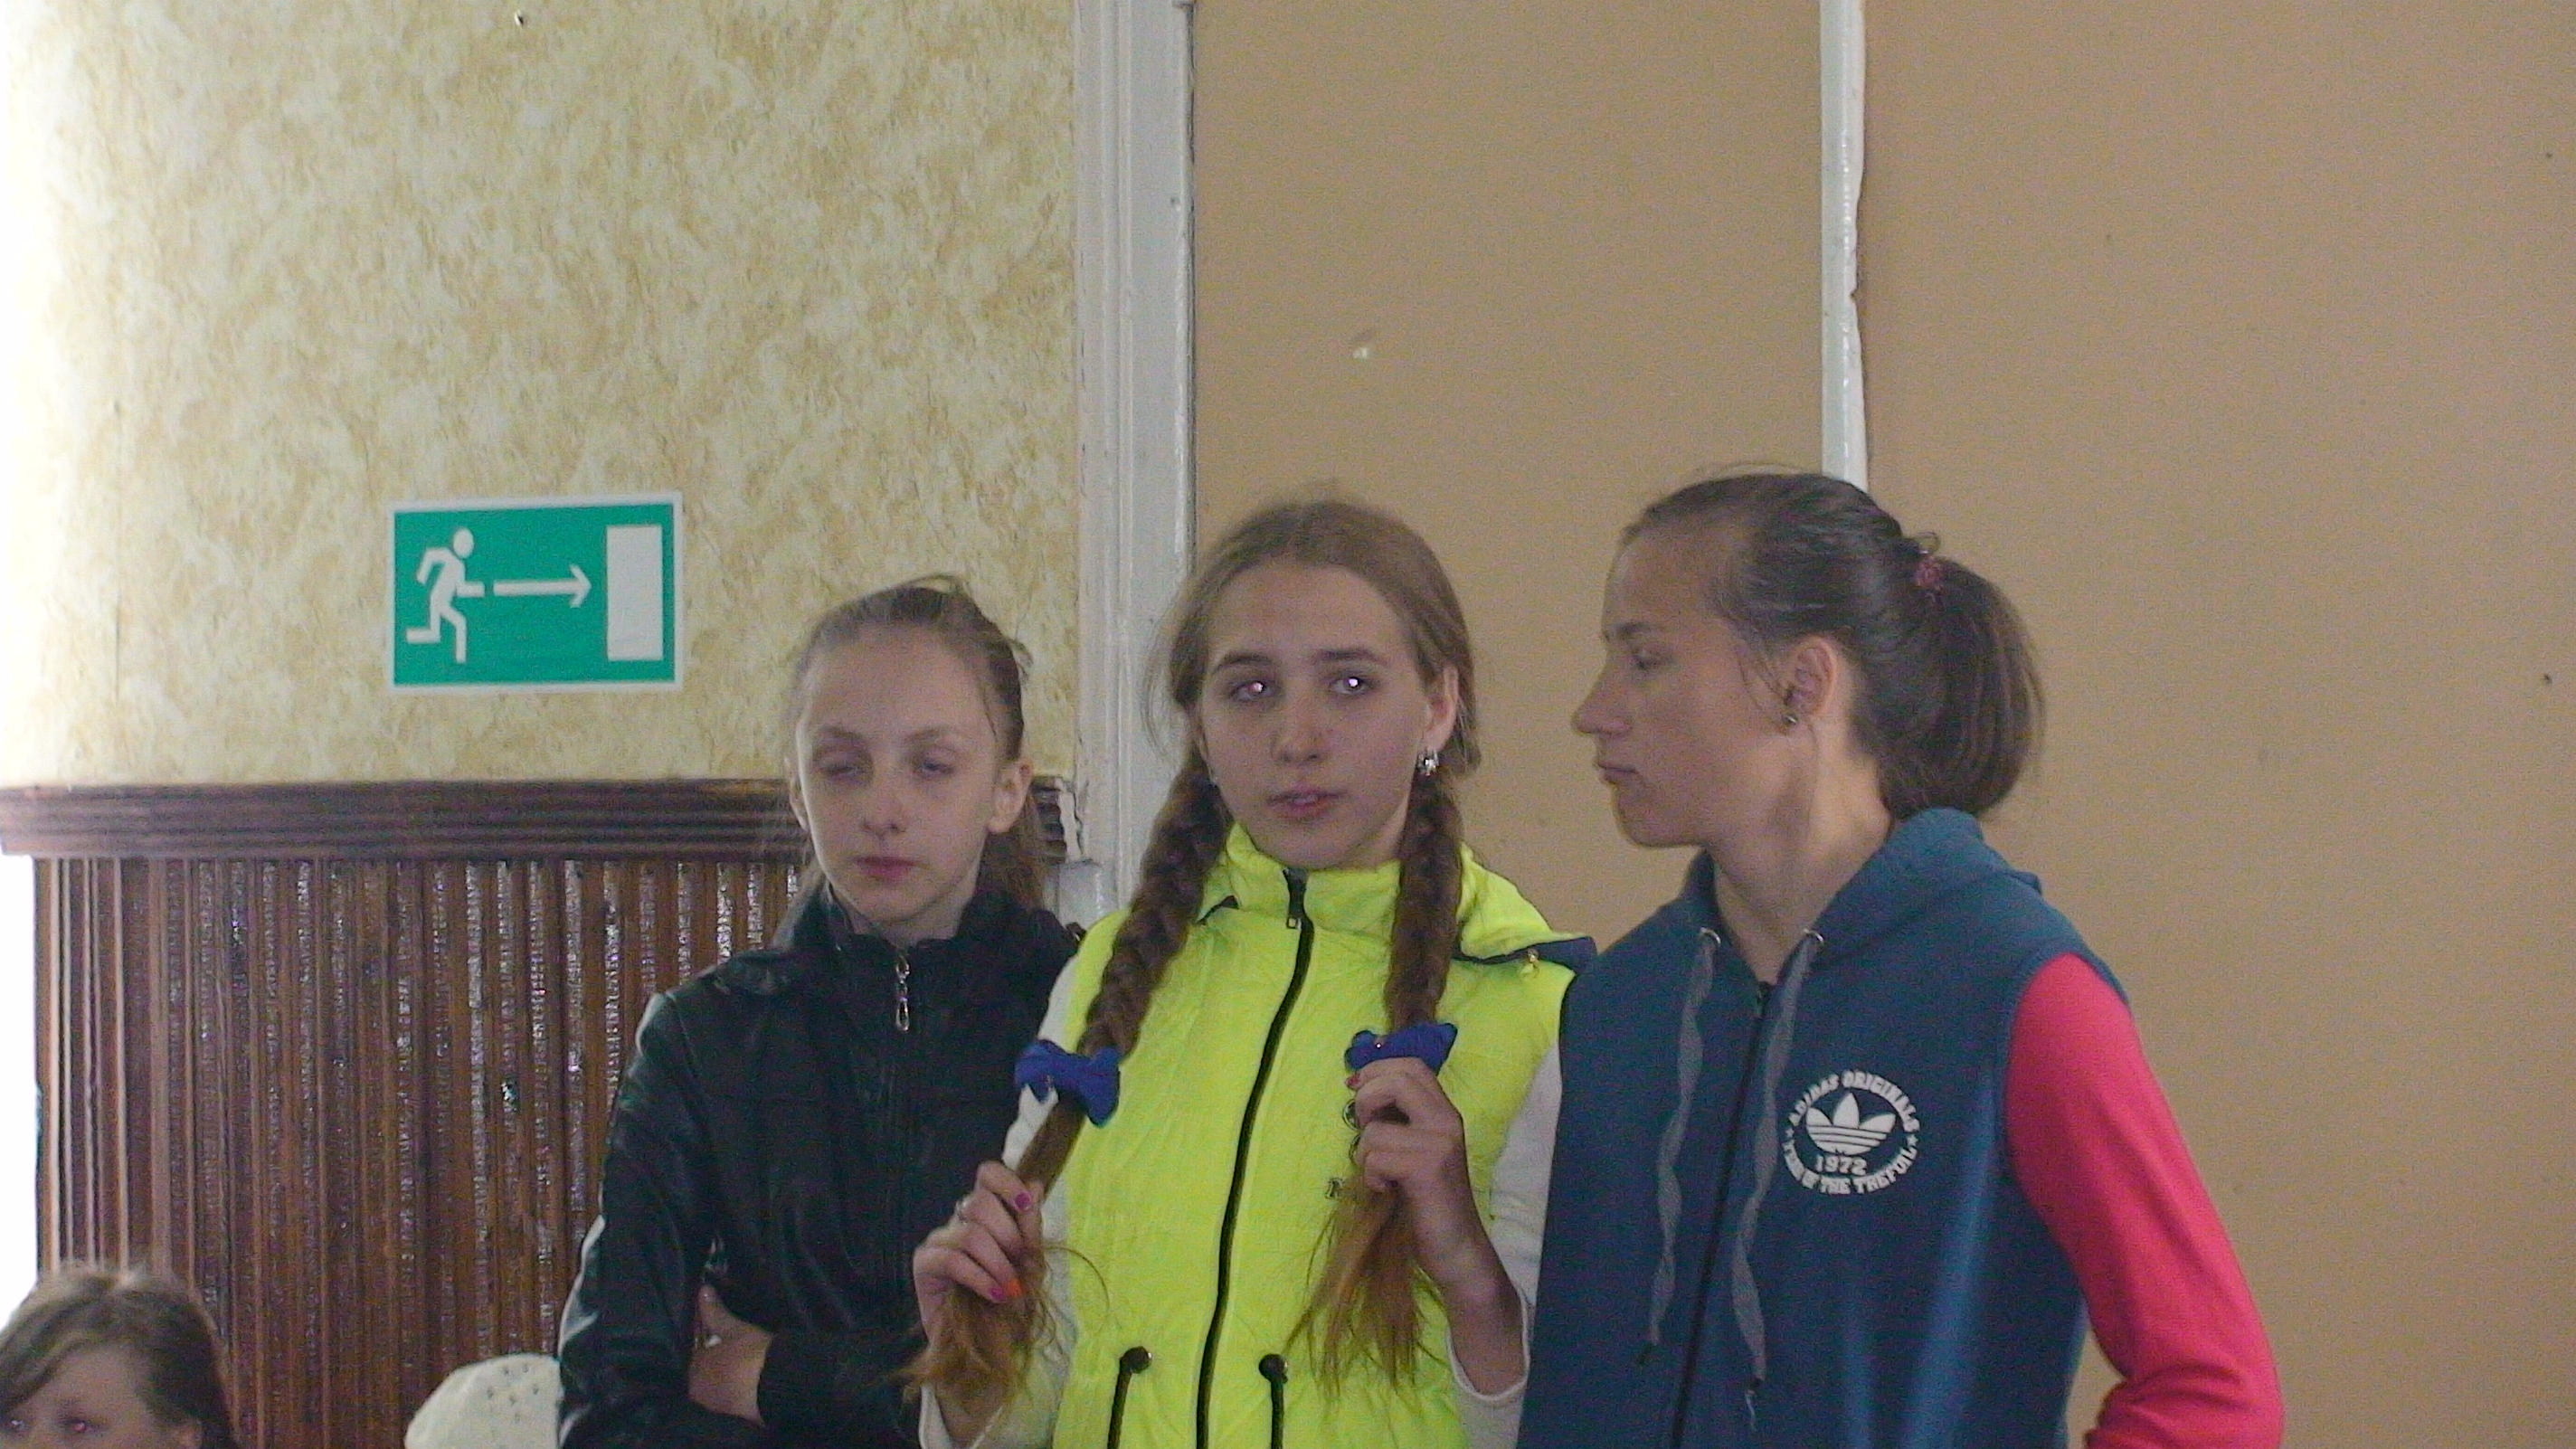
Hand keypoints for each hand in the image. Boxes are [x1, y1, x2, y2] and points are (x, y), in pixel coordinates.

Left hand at [688, 1286, 771, 1423]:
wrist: (777, 1387)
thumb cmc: (749, 1354)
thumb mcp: (734, 1329)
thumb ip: (715, 1312)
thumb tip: (702, 1289)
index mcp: (695, 1373)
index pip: (699, 1355)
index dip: (712, 1345)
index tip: (727, 1340)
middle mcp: (701, 1394)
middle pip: (709, 1375)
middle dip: (719, 1366)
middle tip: (737, 1354)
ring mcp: (719, 1409)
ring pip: (722, 1388)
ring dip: (730, 1380)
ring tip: (746, 1369)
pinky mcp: (738, 1418)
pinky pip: (736, 1400)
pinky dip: (741, 1392)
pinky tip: (753, 1383)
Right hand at [912, 1160, 1045, 1339]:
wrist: (989, 1345)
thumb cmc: (1009, 1301)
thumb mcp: (1030, 1262)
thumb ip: (1031, 1226)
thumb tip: (1034, 1183)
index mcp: (987, 1213)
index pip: (987, 1174)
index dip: (1007, 1182)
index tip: (1026, 1204)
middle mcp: (959, 1220)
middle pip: (979, 1203)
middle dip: (1008, 1235)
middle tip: (1020, 1264)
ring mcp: (939, 1240)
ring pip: (970, 1234)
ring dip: (998, 1264)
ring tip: (1010, 1289)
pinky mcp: (924, 1264)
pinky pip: (952, 1260)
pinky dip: (980, 1278)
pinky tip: (995, 1295)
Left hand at [1347, 1058, 1500, 1295]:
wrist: (1456, 1246)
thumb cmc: (1428, 1199)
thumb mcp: (1416, 1150)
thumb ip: (1400, 1120)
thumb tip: (1360, 1092)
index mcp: (1444, 1112)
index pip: (1412, 1066)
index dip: (1377, 1068)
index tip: (1354, 1086)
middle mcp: (1446, 1120)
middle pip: (1397, 1079)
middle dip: (1367, 1099)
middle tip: (1366, 1129)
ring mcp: (1439, 1142)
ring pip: (1375, 1129)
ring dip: (1365, 1155)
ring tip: (1383, 1175)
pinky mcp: (1426, 1167)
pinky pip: (1375, 1158)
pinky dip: (1372, 1178)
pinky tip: (1389, 1191)